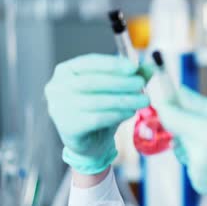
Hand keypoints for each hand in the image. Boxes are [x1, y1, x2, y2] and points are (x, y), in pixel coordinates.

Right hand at [44, 54, 152, 174]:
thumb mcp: (114, 90)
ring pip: (96, 101)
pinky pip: (96, 119)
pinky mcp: (67, 127)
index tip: (133, 67)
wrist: (90, 143)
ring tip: (143, 100)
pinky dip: (116, 114)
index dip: (112, 64)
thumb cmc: (100, 109)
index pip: (88, 62)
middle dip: (120, 82)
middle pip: (92, 81)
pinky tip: (130, 112)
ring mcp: (58, 108)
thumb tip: (150, 67)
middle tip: (141, 84)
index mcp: (64, 71)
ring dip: (123, 99)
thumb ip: (130, 77)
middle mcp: (56, 87)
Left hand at [155, 87, 206, 205]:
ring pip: (183, 146)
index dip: (163, 102)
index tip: (162, 94)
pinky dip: (201, 157)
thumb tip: (178, 91)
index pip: (170, 115)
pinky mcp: (198, 184)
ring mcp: (197, 172)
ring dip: (194, 141)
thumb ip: (202, 104)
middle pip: (176, 130)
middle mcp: (199, 154)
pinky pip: (191, 162)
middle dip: (186, 123)